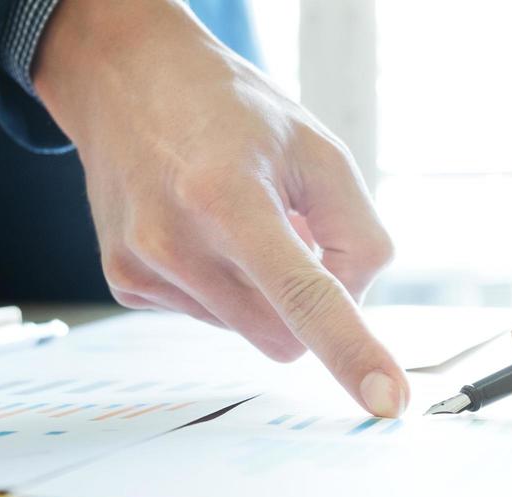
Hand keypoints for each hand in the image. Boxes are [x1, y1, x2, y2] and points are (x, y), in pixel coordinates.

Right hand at [33, 0, 406, 415]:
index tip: (387, 401)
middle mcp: (175, 240)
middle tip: (288, 234)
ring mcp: (141, 266)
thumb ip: (358, 235)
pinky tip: (199, 230)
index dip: (352, 351)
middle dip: (304, 305)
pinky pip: (208, 318)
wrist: (126, 80)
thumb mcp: (318, 149)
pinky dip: (222, 286)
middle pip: (285, 336)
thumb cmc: (231, 113)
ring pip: (248, 332)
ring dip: (260, 291)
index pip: (305, 294)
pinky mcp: (123, 283)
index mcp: (229, 197)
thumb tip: (352, 311)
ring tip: (231, 216)